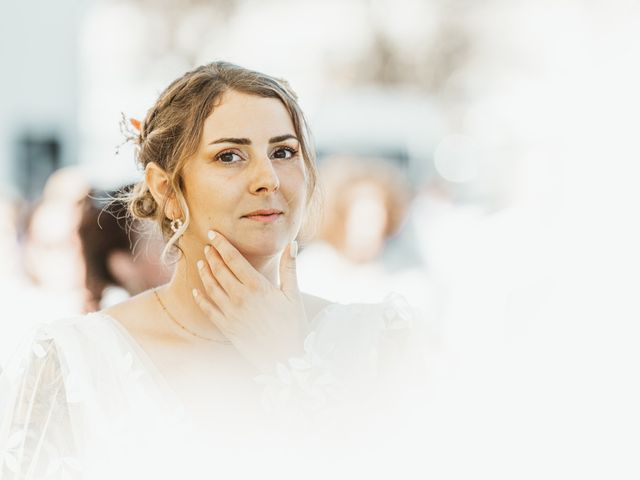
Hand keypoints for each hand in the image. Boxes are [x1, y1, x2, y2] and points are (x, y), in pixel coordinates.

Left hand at [193, 231, 306, 373]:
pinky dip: (200, 298)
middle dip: (211, 255)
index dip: (221, 244)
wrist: (285, 358)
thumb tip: (292, 244)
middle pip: (219, 270)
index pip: (233, 259)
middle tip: (206, 245)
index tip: (213, 233)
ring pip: (211, 287)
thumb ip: (290, 268)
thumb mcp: (294, 295)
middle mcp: (240, 297)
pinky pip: (208, 309)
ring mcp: (231, 313)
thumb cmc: (293, 326)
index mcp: (257, 286)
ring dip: (204, 273)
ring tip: (201, 262)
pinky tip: (196, 290)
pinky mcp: (226, 327)